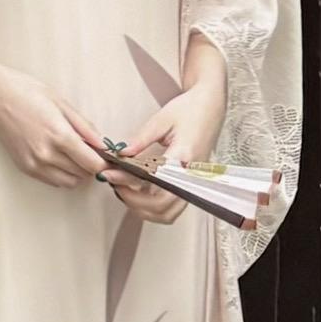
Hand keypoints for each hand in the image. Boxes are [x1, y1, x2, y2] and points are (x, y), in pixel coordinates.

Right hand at [0, 65, 109, 191]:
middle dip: (91, 165)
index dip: (104, 162)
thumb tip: (104, 144)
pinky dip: (62, 173)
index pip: (93, 164)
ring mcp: (34, 164)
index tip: (107, 155)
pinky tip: (59, 156)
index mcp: (60, 136)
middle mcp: (47, 155)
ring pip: (69, 182)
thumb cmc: (29, 93)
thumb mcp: (62, 103)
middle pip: (83, 175)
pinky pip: (53, 181)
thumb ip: (85, 127)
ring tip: (74, 154)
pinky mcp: (25, 168)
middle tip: (91, 151)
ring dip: (77, 172)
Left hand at [104, 78, 225, 225]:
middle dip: (133, 201)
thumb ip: (141, 139)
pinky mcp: (191, 185)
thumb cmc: (190, 109)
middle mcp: (190, 174)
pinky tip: (140, 193)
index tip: (109, 175)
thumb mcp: (162, 119)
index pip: (152, 180)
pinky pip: (173, 208)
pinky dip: (155, 208)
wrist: (211, 107)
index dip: (127, 181)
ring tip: (125, 191)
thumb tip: (120, 154)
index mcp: (183, 155)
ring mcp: (193, 182)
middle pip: (161, 206)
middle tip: (115, 185)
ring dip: (144, 209)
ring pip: (168, 214)